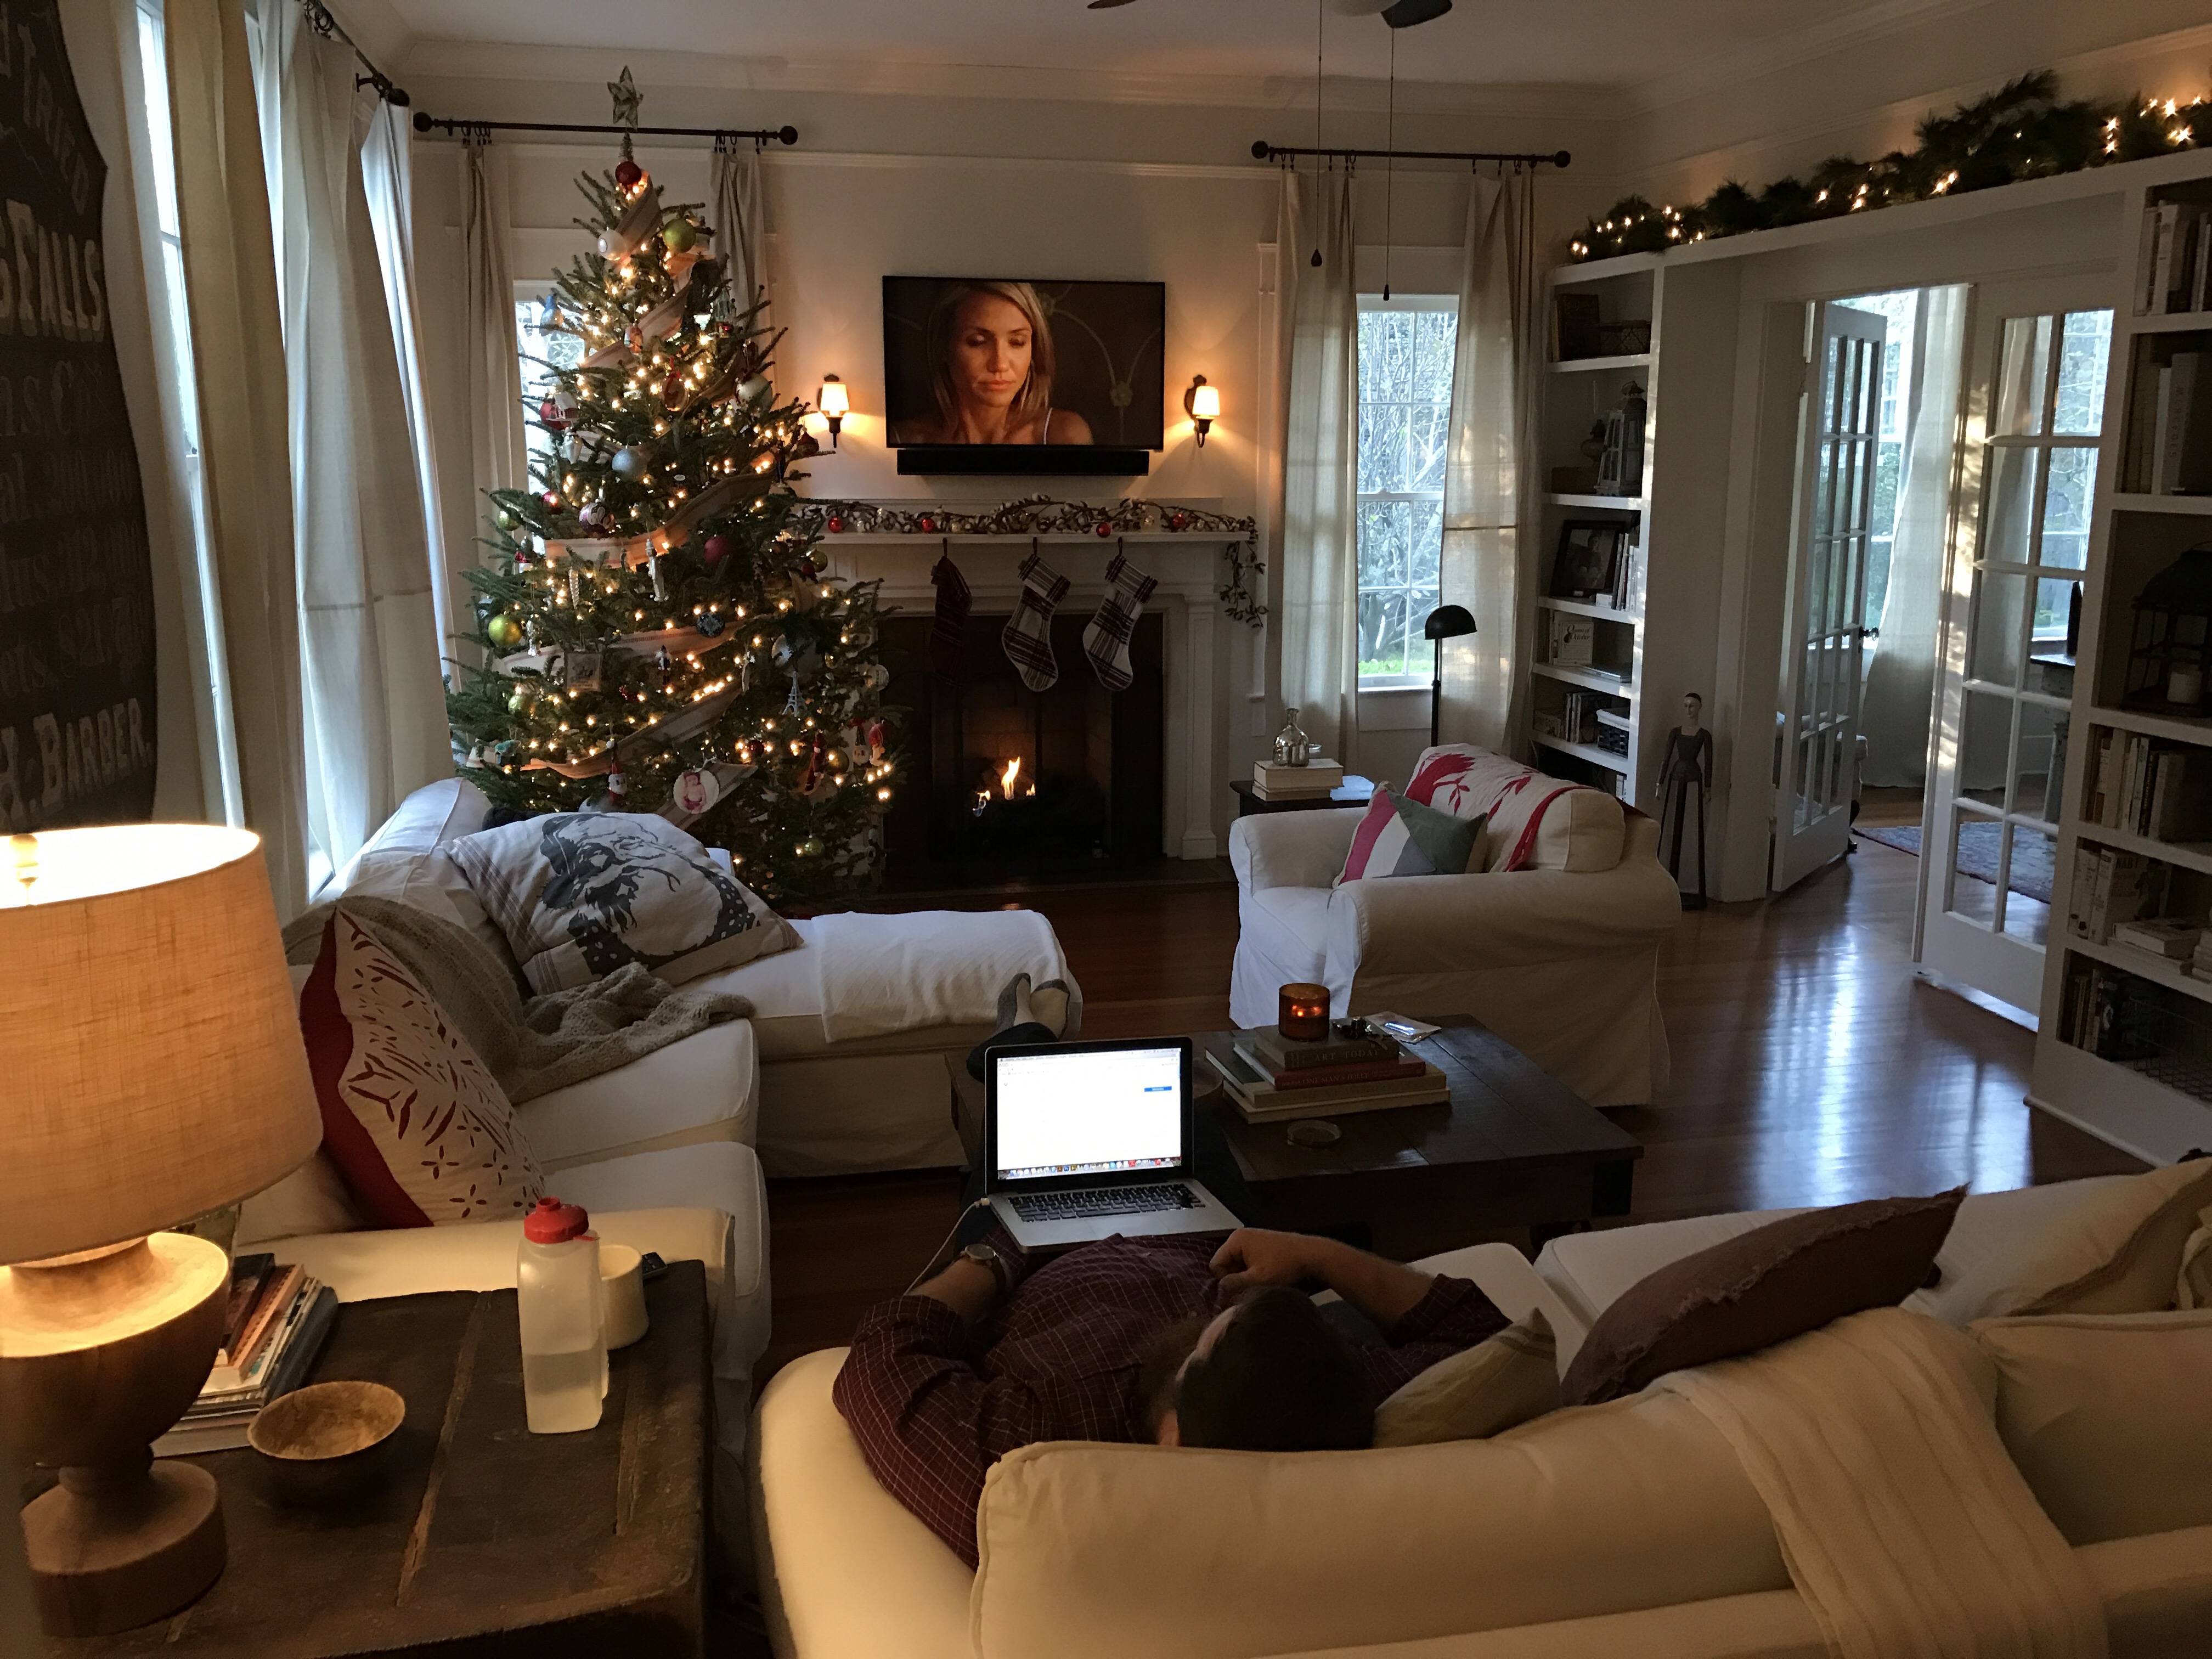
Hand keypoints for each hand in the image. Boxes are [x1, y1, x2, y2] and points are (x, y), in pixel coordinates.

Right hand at [1210, 1228, 1331, 1294]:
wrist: (1310, 1254)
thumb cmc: (1283, 1266)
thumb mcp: (1257, 1279)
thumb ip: (1235, 1283)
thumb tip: (1221, 1287)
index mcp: (1236, 1240)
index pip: (1216, 1264)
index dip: (1225, 1280)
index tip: (1240, 1288)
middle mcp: (1240, 1235)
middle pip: (1226, 1262)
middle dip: (1235, 1277)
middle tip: (1251, 1287)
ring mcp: (1251, 1238)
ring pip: (1237, 1263)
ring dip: (1245, 1275)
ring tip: (1260, 1282)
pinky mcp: (1261, 1243)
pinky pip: (1248, 1259)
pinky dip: (1253, 1269)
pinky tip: (1265, 1276)